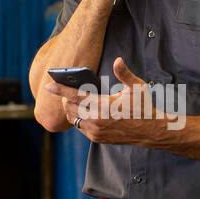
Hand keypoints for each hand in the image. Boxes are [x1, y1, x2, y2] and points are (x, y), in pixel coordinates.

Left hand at [44, 57, 158, 144]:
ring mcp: (95, 131)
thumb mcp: (136, 87)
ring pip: (73, 119)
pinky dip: (80, 119)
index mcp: (103, 105)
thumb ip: (124, 73)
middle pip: (70, 107)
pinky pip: (81, 127)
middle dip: (67, 98)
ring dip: (72, 109)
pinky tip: (87, 112)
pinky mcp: (97, 138)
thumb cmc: (143, 106)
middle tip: (70, 91)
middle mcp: (96, 120)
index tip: (48, 85)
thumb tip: (118, 60)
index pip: (75, 96)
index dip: (60, 90)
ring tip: (77, 100)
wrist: (151, 131)